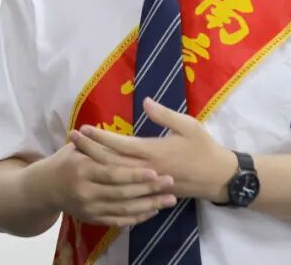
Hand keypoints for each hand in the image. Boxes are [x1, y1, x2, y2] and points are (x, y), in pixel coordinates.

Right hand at [31, 141, 177, 227]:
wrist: (45, 188)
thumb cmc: (65, 160)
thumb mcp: (76, 146)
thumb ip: (97, 140)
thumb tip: (111, 126)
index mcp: (82, 169)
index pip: (113, 174)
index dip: (134, 174)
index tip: (155, 171)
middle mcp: (85, 191)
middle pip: (122, 193)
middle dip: (149, 189)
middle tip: (170, 183)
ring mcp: (89, 208)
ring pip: (124, 209)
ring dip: (149, 205)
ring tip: (170, 199)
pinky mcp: (93, 219)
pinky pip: (119, 220)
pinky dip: (137, 217)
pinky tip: (153, 211)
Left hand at [70, 97, 237, 202]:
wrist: (219, 178)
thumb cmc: (204, 148)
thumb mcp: (189, 126)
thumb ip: (165, 114)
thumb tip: (145, 101)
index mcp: (154, 152)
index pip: (120, 145)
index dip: (101, 137)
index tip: (84, 128)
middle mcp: (147, 169)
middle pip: (111, 162)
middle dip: (90, 150)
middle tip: (71, 139)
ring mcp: (148, 182)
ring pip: (115, 175)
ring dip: (95, 163)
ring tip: (77, 153)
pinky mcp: (150, 190)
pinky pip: (124, 186)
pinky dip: (108, 179)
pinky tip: (96, 173)